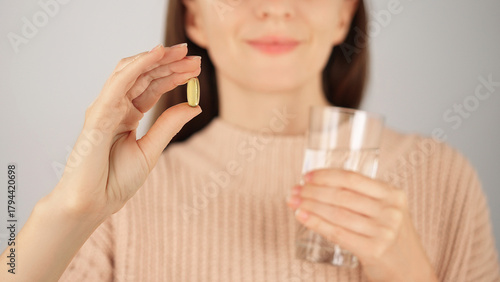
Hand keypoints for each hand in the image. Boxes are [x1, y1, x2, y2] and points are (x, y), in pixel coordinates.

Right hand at [50, 43, 201, 220]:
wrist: (93, 204)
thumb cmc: (115, 181)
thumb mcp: (150, 150)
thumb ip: (169, 125)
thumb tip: (194, 106)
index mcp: (126, 115)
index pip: (152, 86)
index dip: (173, 74)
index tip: (195, 68)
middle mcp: (115, 107)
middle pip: (144, 75)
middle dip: (169, 63)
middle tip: (193, 56)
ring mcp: (104, 108)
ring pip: (132, 72)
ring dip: (157, 59)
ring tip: (180, 52)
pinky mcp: (98, 115)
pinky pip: (119, 84)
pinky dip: (138, 66)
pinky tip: (157, 55)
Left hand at [286, 168, 437, 281]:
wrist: (411, 271)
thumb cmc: (391, 237)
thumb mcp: (387, 210)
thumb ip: (365, 196)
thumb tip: (321, 185)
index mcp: (393, 194)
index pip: (352, 178)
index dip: (326, 175)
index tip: (307, 175)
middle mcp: (390, 211)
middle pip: (342, 195)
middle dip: (312, 191)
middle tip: (294, 190)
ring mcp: (383, 231)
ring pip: (336, 214)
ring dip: (310, 206)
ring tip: (293, 201)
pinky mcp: (373, 250)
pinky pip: (337, 233)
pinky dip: (316, 223)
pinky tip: (302, 216)